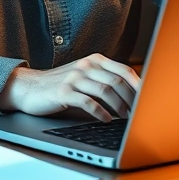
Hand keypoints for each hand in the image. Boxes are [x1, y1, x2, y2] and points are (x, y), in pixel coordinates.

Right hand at [0, 54, 140, 121]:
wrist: (30, 88)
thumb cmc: (61, 85)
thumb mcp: (84, 76)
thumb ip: (104, 79)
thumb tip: (133, 96)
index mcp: (95, 60)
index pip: (124, 71)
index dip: (138, 86)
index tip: (148, 100)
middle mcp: (86, 65)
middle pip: (117, 81)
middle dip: (131, 100)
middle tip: (137, 114)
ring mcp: (74, 77)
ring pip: (105, 91)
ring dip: (119, 107)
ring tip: (125, 118)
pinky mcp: (63, 91)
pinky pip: (88, 102)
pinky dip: (100, 113)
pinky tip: (106, 119)